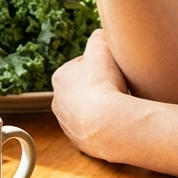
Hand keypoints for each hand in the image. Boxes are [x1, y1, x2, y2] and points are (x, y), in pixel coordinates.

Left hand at [52, 29, 130, 159]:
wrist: (109, 124)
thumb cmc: (103, 83)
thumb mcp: (102, 47)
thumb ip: (98, 36)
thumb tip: (99, 34)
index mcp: (60, 77)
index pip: (80, 66)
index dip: (99, 65)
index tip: (113, 69)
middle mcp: (58, 102)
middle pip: (82, 90)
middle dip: (98, 88)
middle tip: (118, 87)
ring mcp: (68, 124)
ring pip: (87, 111)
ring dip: (100, 108)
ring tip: (119, 105)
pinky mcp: (80, 142)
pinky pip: (94, 130)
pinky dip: (104, 126)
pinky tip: (117, 122)